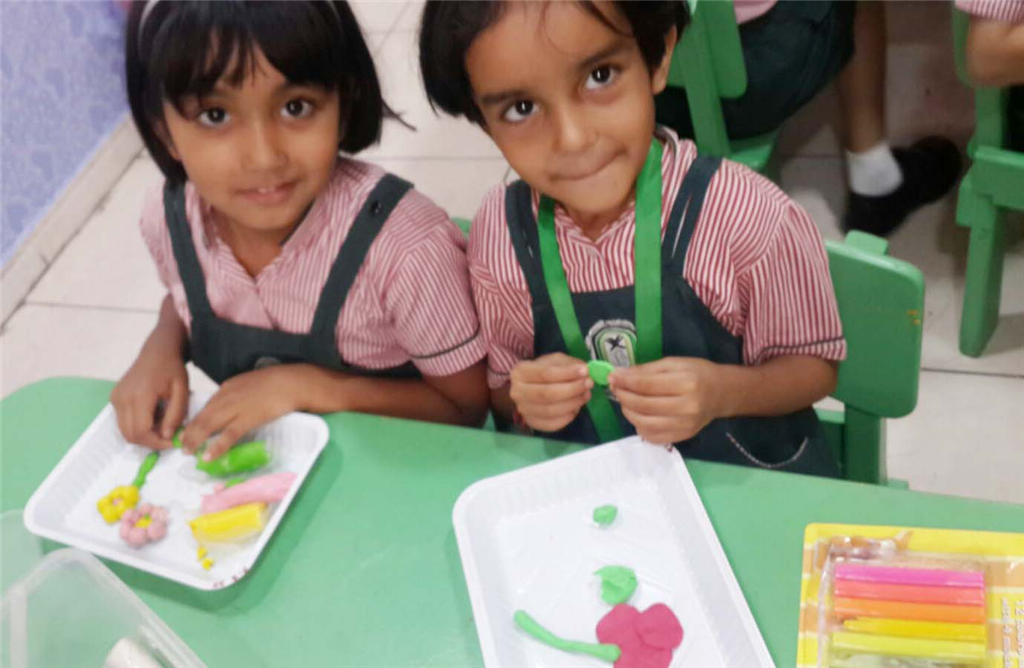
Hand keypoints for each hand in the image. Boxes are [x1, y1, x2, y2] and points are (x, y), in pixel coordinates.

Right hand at [111, 345, 188, 449]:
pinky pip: (123, 421)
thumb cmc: (172, 369)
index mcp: (140, 394)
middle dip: (149, 442)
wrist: (157, 351)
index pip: (141, 431)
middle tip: (167, 437)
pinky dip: (137, 425)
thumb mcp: (182, 391)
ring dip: (143, 434)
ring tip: (161, 423)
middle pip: (130, 434)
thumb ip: (175, 415)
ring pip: (124, 430)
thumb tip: (166, 436)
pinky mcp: (114, 398)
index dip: (156, 442)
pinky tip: (153, 415)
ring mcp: (116, 398)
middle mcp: (123, 397)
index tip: (171, 443)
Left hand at [181, 365, 302, 460]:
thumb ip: (239, 394)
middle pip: (202, 417)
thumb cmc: (277, 382)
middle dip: (189, 432)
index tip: (188, 431)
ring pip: (209, 425)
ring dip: (195, 440)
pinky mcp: (248, 419)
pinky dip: (216, 446)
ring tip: (187, 452)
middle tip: (181, 445)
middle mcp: (227, 397)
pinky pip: (228, 435)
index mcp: (227, 388)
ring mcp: (236, 408)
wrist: (291, 381)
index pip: (206, 407)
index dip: (195, 420)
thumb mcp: (251, 383)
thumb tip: (233, 407)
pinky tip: (208, 456)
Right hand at [509, 353, 591, 432]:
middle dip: (572, 389)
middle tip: (589, 384)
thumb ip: (570, 364)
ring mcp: (523, 410)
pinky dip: (568, 417)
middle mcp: (517, 392)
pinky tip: (575, 408)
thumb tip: (585, 371)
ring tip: (585, 394)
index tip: (585, 371)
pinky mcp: (532, 423)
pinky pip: (553, 424)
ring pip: (551, 410)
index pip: (545, 374)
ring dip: (573, 403)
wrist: (530, 388)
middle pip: (548, 394)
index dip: (567, 373)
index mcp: (520, 372)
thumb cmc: (544, 371)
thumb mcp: (555, 361)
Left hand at [609, 358, 724, 444]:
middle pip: (643, 405)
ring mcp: (684, 426)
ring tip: (625, 401)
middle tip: (616, 388)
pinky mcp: (682, 437)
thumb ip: (646, 370)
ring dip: (628, 412)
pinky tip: (639, 414)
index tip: (612, 376)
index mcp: (687, 384)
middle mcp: (687, 408)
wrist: (721, 394)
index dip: (625, 381)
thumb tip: (619, 375)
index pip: (646, 385)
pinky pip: (652, 436)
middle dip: (623, 396)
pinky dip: (639, 426)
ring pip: (644, 423)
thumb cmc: (698, 374)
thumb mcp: (674, 363)